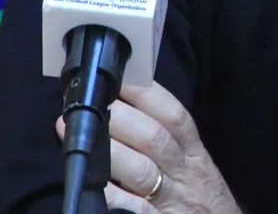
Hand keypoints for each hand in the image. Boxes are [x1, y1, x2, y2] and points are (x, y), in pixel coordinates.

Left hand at [55, 81, 237, 213]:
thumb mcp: (198, 168)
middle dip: (120, 117)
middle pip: (154, 138)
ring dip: (108, 150)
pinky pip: (135, 209)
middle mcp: (186, 173)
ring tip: (74, 134)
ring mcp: (172, 201)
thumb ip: (173, 144)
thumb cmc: (204, 200)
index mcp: (196, 154)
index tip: (121, 76)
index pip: (175, 116)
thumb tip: (133, 108)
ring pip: (141, 171)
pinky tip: (92, 185)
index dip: (148, 94)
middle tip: (89, 103)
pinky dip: (113, 196)